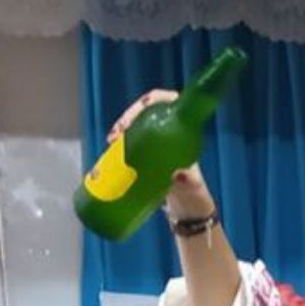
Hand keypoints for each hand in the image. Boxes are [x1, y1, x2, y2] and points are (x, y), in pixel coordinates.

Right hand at [109, 89, 213, 216]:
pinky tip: (111, 144)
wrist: (186, 205)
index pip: (168, 102)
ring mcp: (155, 139)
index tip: (142, 107)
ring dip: (121, 127)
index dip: (154, 100)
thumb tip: (179, 176)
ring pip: (135, 123)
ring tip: (112, 139)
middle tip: (120, 131)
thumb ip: (189, 181)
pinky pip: (129, 137)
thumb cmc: (193, 191)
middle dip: (130, 115)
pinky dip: (119, 139)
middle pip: (146, 111)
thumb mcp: (192, 185)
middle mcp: (168, 130)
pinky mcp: (144, 150)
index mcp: (183, 130)